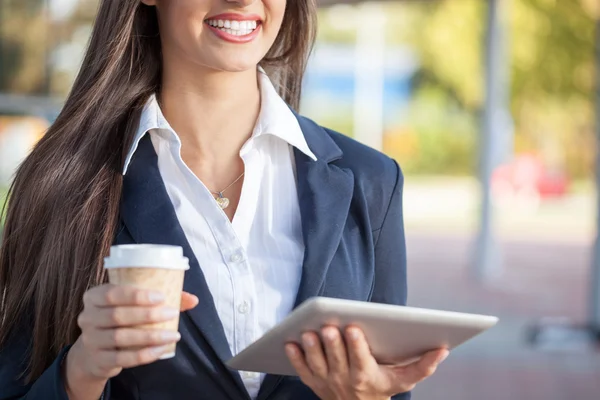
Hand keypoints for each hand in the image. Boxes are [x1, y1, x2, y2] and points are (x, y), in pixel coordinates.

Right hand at [67, 284, 197, 382]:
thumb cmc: (120, 320)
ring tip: (173, 334)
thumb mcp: (131, 305)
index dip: (136, 295)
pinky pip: (124, 358)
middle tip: (171, 313)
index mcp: (94, 297)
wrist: (94, 352)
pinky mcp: (99, 360)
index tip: (161, 296)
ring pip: (121, 337)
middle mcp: (87, 318)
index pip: (111, 293)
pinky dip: (145, 354)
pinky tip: (162, 349)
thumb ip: (160, 299)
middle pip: (117, 315)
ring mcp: (91, 340)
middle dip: (147, 314)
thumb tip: (193, 299)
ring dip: (150, 336)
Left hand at [285, 326, 448, 399]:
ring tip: (307, 333)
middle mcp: (345, 381)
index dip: (356, 345)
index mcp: (367, 377)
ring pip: (317, 364)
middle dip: (332, 343)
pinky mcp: (314, 382)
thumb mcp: (404, 380)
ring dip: (311, 349)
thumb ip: (424, 366)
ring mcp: (327, 382)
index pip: (361, 360)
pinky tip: (289, 343)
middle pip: (337, 360)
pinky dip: (295, 358)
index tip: (354, 328)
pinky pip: (302, 371)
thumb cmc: (383, 389)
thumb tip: (443, 349)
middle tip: (328, 326)